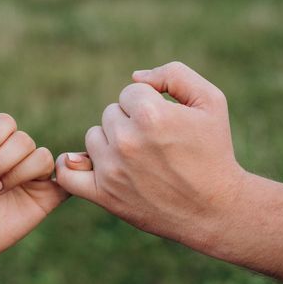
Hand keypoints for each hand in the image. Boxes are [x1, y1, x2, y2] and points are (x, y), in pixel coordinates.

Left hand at [56, 62, 247, 249]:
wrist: (214, 208)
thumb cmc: (214, 152)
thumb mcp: (211, 101)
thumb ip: (173, 75)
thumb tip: (135, 78)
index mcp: (151, 115)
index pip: (130, 93)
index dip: (149, 104)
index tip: (165, 123)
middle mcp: (127, 141)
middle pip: (110, 113)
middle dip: (131, 123)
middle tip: (155, 145)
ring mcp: (112, 169)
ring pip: (93, 137)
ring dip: (110, 143)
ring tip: (139, 159)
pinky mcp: (103, 194)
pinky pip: (68, 174)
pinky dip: (71, 167)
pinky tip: (83, 164)